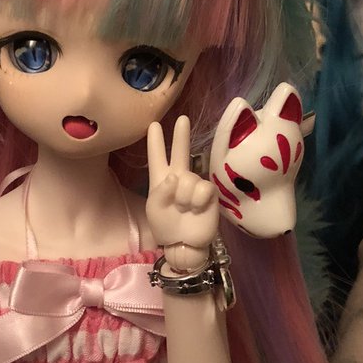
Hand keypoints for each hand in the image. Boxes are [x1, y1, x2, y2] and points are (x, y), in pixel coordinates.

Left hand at [146, 116, 218, 272]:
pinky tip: (196, 209)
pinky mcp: (208, 193)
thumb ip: (161, 190)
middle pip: (180, 152)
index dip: (154, 141)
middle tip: (182, 119)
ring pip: (188, 179)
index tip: (153, 124)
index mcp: (161, 180)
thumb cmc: (165, 226)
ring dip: (183, 197)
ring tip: (184, 209)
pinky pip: (202, 189)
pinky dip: (196, 201)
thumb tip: (176, 176)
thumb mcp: (154, 208)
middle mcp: (178, 178)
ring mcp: (194, 184)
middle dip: (181, 136)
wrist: (184, 244)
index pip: (157, 157)